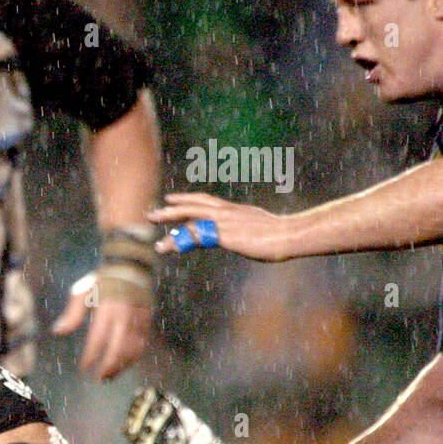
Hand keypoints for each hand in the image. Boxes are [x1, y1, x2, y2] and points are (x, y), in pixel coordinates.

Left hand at [51, 273, 149, 380]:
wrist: (130, 268)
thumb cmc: (102, 281)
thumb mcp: (83, 292)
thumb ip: (72, 313)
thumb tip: (57, 331)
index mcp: (106, 309)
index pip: (98, 339)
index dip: (91, 356)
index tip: (84, 368)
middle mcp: (124, 316)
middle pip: (118, 348)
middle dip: (108, 366)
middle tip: (99, 378)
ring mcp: (138, 320)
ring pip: (132, 350)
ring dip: (121, 366)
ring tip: (110, 375)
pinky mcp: (147, 321)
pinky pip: (142, 345)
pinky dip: (133, 358)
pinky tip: (124, 365)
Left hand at [147, 194, 289, 260]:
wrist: (290, 235)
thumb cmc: (281, 235)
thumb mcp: (258, 229)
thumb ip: (244, 230)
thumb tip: (244, 236)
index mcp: (234, 210)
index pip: (205, 202)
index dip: (187, 200)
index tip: (171, 199)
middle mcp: (227, 212)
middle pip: (193, 205)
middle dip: (171, 209)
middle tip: (152, 213)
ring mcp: (225, 222)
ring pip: (190, 217)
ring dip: (170, 221)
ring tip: (152, 226)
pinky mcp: (225, 234)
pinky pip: (197, 235)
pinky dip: (181, 239)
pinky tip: (169, 244)